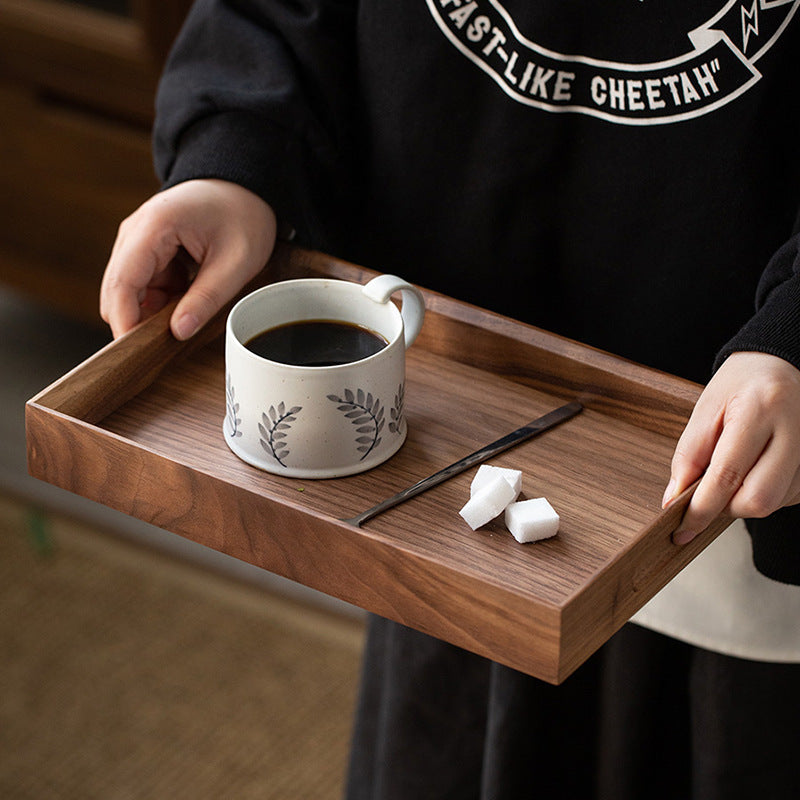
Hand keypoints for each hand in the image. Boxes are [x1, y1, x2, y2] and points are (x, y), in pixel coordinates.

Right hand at [100, 179, 276, 339]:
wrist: (244, 186)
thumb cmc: (243, 214)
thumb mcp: (237, 262)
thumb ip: (207, 298)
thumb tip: (178, 332)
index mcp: (154, 226)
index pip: (122, 283)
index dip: (124, 321)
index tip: (135, 353)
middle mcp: (135, 231)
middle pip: (118, 289)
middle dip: (137, 319)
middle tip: (167, 347)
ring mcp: (137, 240)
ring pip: (130, 291)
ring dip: (154, 310)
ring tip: (191, 312)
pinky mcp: (146, 249)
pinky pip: (144, 285)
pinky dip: (162, 300)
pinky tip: (189, 299)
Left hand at [663, 352, 799, 543]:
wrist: (783, 364)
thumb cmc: (742, 383)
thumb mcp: (705, 409)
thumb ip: (689, 455)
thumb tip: (675, 500)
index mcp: (760, 409)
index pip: (727, 474)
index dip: (701, 509)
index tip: (682, 529)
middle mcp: (794, 430)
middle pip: (760, 499)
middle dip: (727, 508)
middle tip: (709, 493)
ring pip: (775, 502)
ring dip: (744, 500)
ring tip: (735, 467)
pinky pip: (789, 497)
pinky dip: (764, 493)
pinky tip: (756, 469)